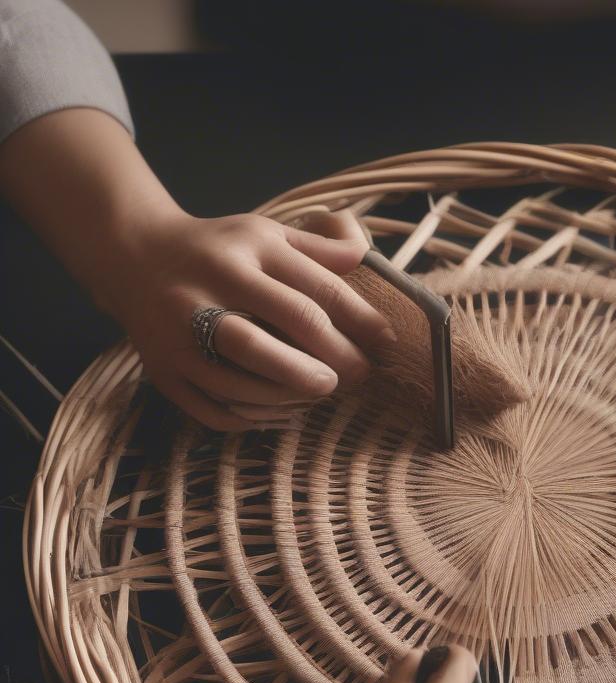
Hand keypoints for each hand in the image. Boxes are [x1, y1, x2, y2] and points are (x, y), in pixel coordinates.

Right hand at [96, 205, 392, 430]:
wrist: (132, 256)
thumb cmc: (219, 249)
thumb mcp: (267, 232)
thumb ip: (319, 246)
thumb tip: (366, 255)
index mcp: (246, 250)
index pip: (316, 293)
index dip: (361, 323)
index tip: (386, 344)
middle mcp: (210, 287)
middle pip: (286, 331)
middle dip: (335, 361)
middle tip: (357, 376)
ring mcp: (180, 334)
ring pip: (247, 378)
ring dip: (295, 394)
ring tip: (320, 393)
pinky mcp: (164, 372)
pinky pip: (216, 409)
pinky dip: (256, 419)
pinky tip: (283, 412)